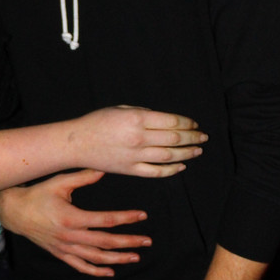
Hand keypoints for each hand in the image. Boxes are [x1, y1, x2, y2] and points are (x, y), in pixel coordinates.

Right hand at [0, 169, 151, 276]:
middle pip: (105, 243)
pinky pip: (80, 266)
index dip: (126, 218)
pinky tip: (110, 272)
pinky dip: (95, 271)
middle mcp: (70, 236)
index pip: (106, 220)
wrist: (15, 212)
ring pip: (96, 258)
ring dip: (117, 259)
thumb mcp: (60, 182)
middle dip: (128, 242)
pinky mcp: (60, 254)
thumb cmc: (38, 194)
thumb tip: (104, 170)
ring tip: (135, 257)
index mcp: (72, 218)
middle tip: (147, 241)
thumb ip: (83, 177)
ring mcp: (65, 248)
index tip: (142, 216)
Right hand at [76, 106, 206, 177]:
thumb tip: (164, 121)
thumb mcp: (120, 108)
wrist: (77, 143)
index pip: (171, 122)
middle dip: (192, 137)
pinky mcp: (131, 170)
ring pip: (169, 156)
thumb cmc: (97, 122)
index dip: (187, 123)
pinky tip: (181, 166)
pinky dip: (172, 170)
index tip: (194, 124)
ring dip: (187, 153)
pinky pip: (156, 172)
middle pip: (174, 138)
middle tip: (203, 136)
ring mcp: (135, 156)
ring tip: (197, 150)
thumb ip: (144, 113)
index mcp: (136, 119)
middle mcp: (139, 138)